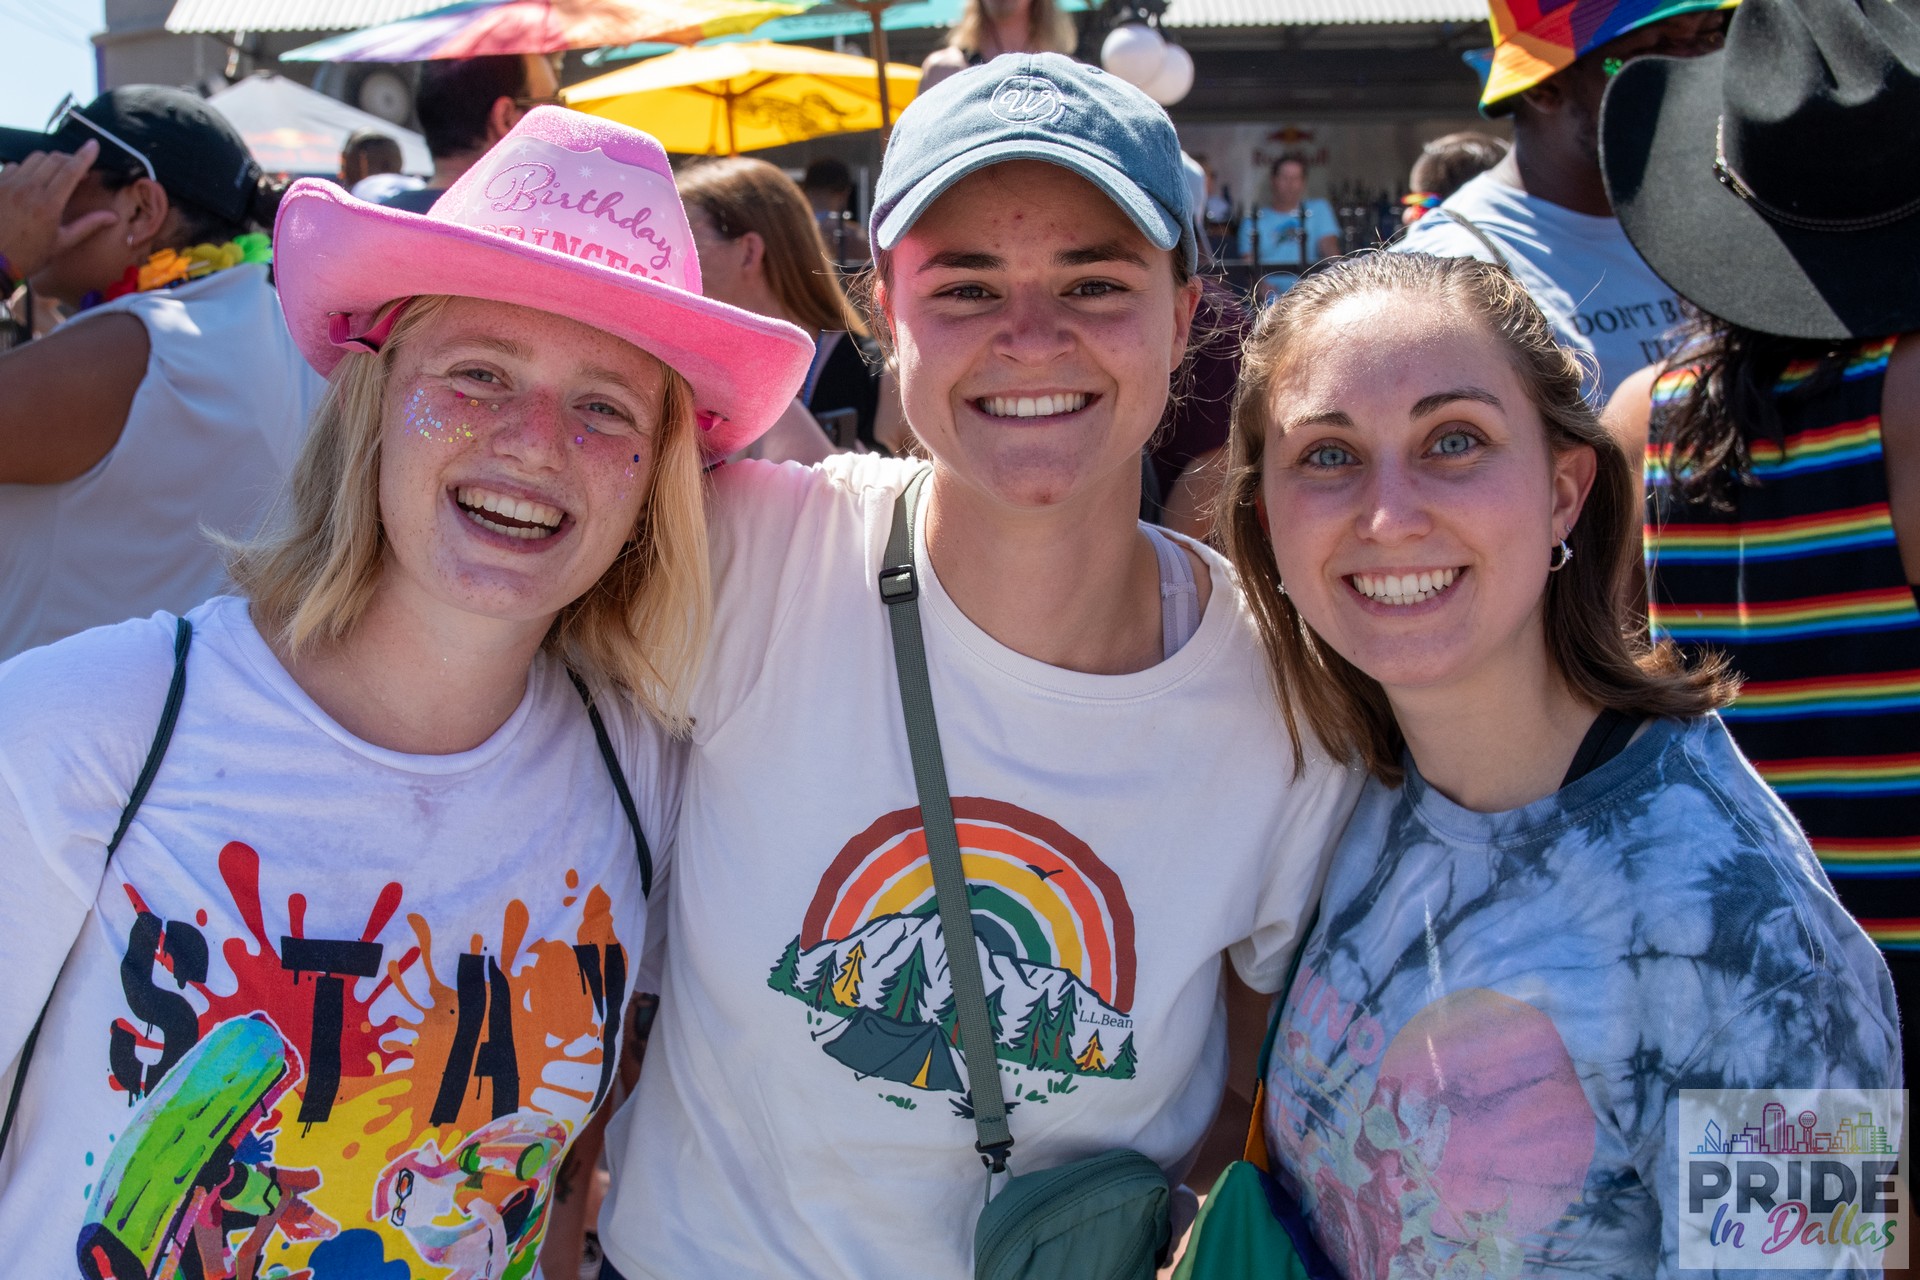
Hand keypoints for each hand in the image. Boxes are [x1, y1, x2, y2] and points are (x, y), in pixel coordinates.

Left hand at [0, 140, 119, 280]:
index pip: (70, 170)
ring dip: (48, 162)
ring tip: (55, 175)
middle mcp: (28, 189)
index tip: (93, 145)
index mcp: (48, 204)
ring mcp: (9, 184)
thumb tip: (112, 217)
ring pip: (34, 159)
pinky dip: (27, 169)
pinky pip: (15, 165)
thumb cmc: (29, 255)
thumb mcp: (62, 243)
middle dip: (69, 159)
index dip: (84, 155)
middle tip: (77, 168)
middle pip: (53, 159)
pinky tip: (31, 181)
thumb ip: (88, 225)